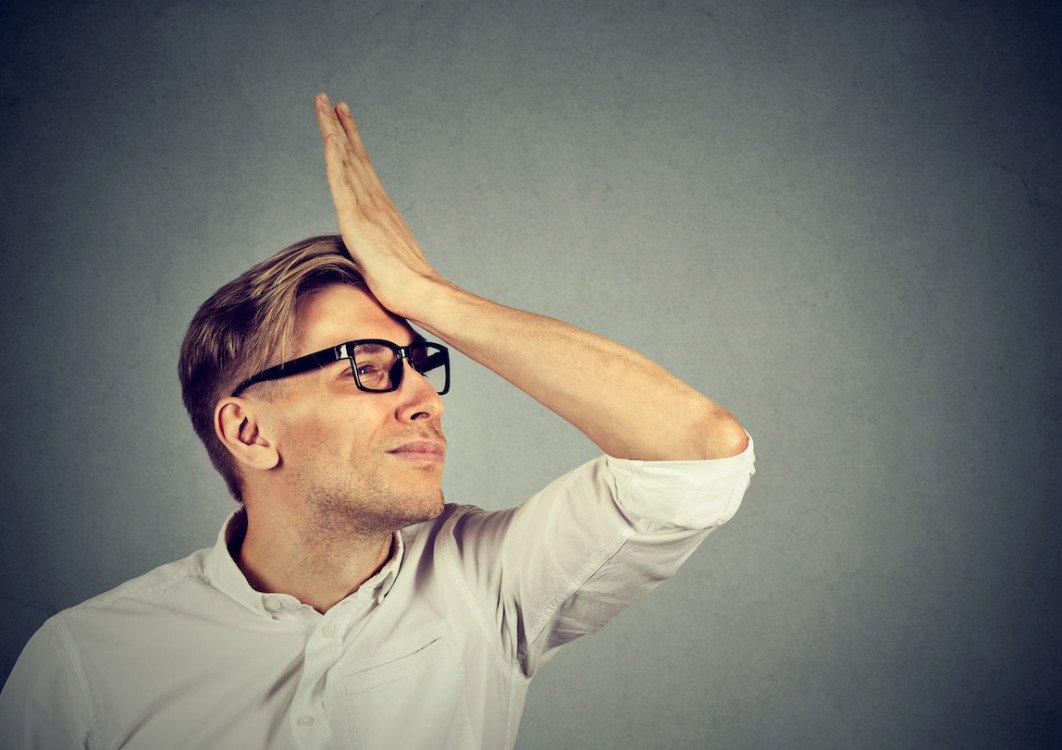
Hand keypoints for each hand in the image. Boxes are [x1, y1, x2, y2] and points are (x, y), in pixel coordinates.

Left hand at [313, 91, 448, 319]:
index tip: (342, 118)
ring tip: (322, 104)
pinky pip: (342, 181)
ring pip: (346, 159)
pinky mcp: (357, 219)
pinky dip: (335, 156)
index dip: (350, 141)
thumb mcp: (385, 262)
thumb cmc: (407, 287)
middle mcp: (375, 201)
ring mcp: (367, 207)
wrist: (419, 292)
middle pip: (353, 155)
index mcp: (381, 209)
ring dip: (333, 130)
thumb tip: (368, 257)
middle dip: (338, 125)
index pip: (361, 168)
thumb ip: (375, 250)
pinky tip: (329, 136)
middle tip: (327, 99)